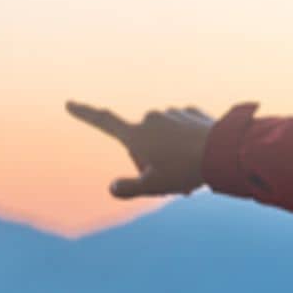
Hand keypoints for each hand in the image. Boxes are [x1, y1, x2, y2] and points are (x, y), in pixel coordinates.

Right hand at [65, 102, 214, 199]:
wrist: (223, 152)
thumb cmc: (184, 172)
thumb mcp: (153, 187)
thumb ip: (128, 188)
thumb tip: (113, 187)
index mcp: (137, 135)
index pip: (104, 122)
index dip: (85, 114)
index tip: (69, 104)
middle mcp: (151, 118)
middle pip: (142, 143)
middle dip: (151, 160)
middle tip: (171, 178)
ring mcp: (173, 113)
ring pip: (165, 137)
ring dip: (171, 152)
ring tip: (189, 170)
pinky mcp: (192, 113)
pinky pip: (183, 130)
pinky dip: (187, 142)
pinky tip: (200, 155)